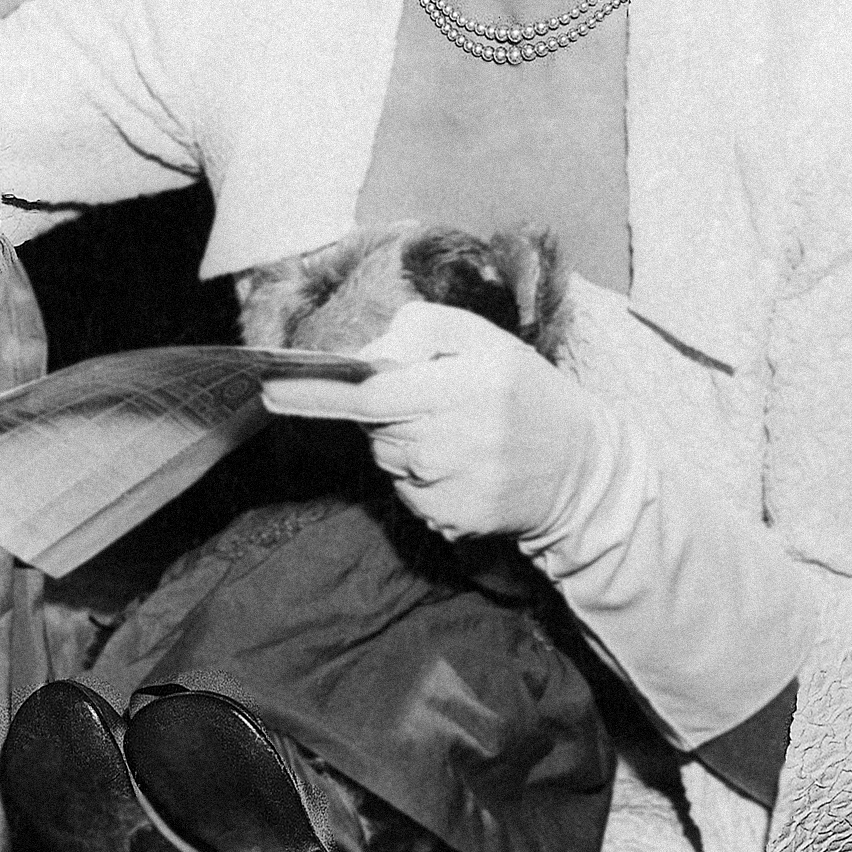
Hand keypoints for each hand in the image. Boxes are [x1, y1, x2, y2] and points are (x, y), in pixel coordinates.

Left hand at [258, 300, 603, 544]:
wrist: (581, 470)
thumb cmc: (525, 394)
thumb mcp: (486, 341)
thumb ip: (423, 330)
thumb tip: (367, 355)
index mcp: (471, 385)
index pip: (374, 394)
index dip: (318, 392)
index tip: (270, 386)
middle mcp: (461, 439)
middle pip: (376, 429)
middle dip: (389, 413)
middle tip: (435, 403)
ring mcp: (456, 487)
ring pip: (389, 461)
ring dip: (406, 445)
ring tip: (458, 437)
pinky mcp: (453, 521)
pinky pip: (408, 494)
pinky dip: (423, 480)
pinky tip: (464, 469)